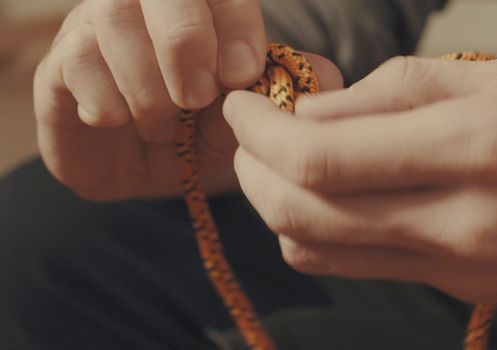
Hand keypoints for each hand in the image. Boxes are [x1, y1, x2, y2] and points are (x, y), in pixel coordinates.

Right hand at [34, 0, 341, 199]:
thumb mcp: (259, 116)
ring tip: (165, 126)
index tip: (243, 74)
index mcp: (198, 7)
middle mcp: (144, 5)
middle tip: (199, 97)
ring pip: (110, 20)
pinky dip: (107, 101)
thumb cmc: (211, 133)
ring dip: (146, 86)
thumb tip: (324, 77)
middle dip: (184, 43)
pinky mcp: (58, 68)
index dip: (233, 23)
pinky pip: (72, 61)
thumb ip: (291, 90)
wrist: (157, 171)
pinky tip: (121, 121)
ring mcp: (94, 29)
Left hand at [224, 56, 496, 303]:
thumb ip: (399, 91)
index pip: (319, 156)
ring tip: (283, 164)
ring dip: (278, 207)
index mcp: (469, 146)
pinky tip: (329, 197)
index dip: (258, 132)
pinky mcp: (460, 288)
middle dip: (252, 173)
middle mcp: (455, 220)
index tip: (240, 107)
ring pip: (318, 252)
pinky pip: (359, 267)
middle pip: (302, 214)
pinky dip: (320, 232)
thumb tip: (316, 112)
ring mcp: (455, 266)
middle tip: (249, 135)